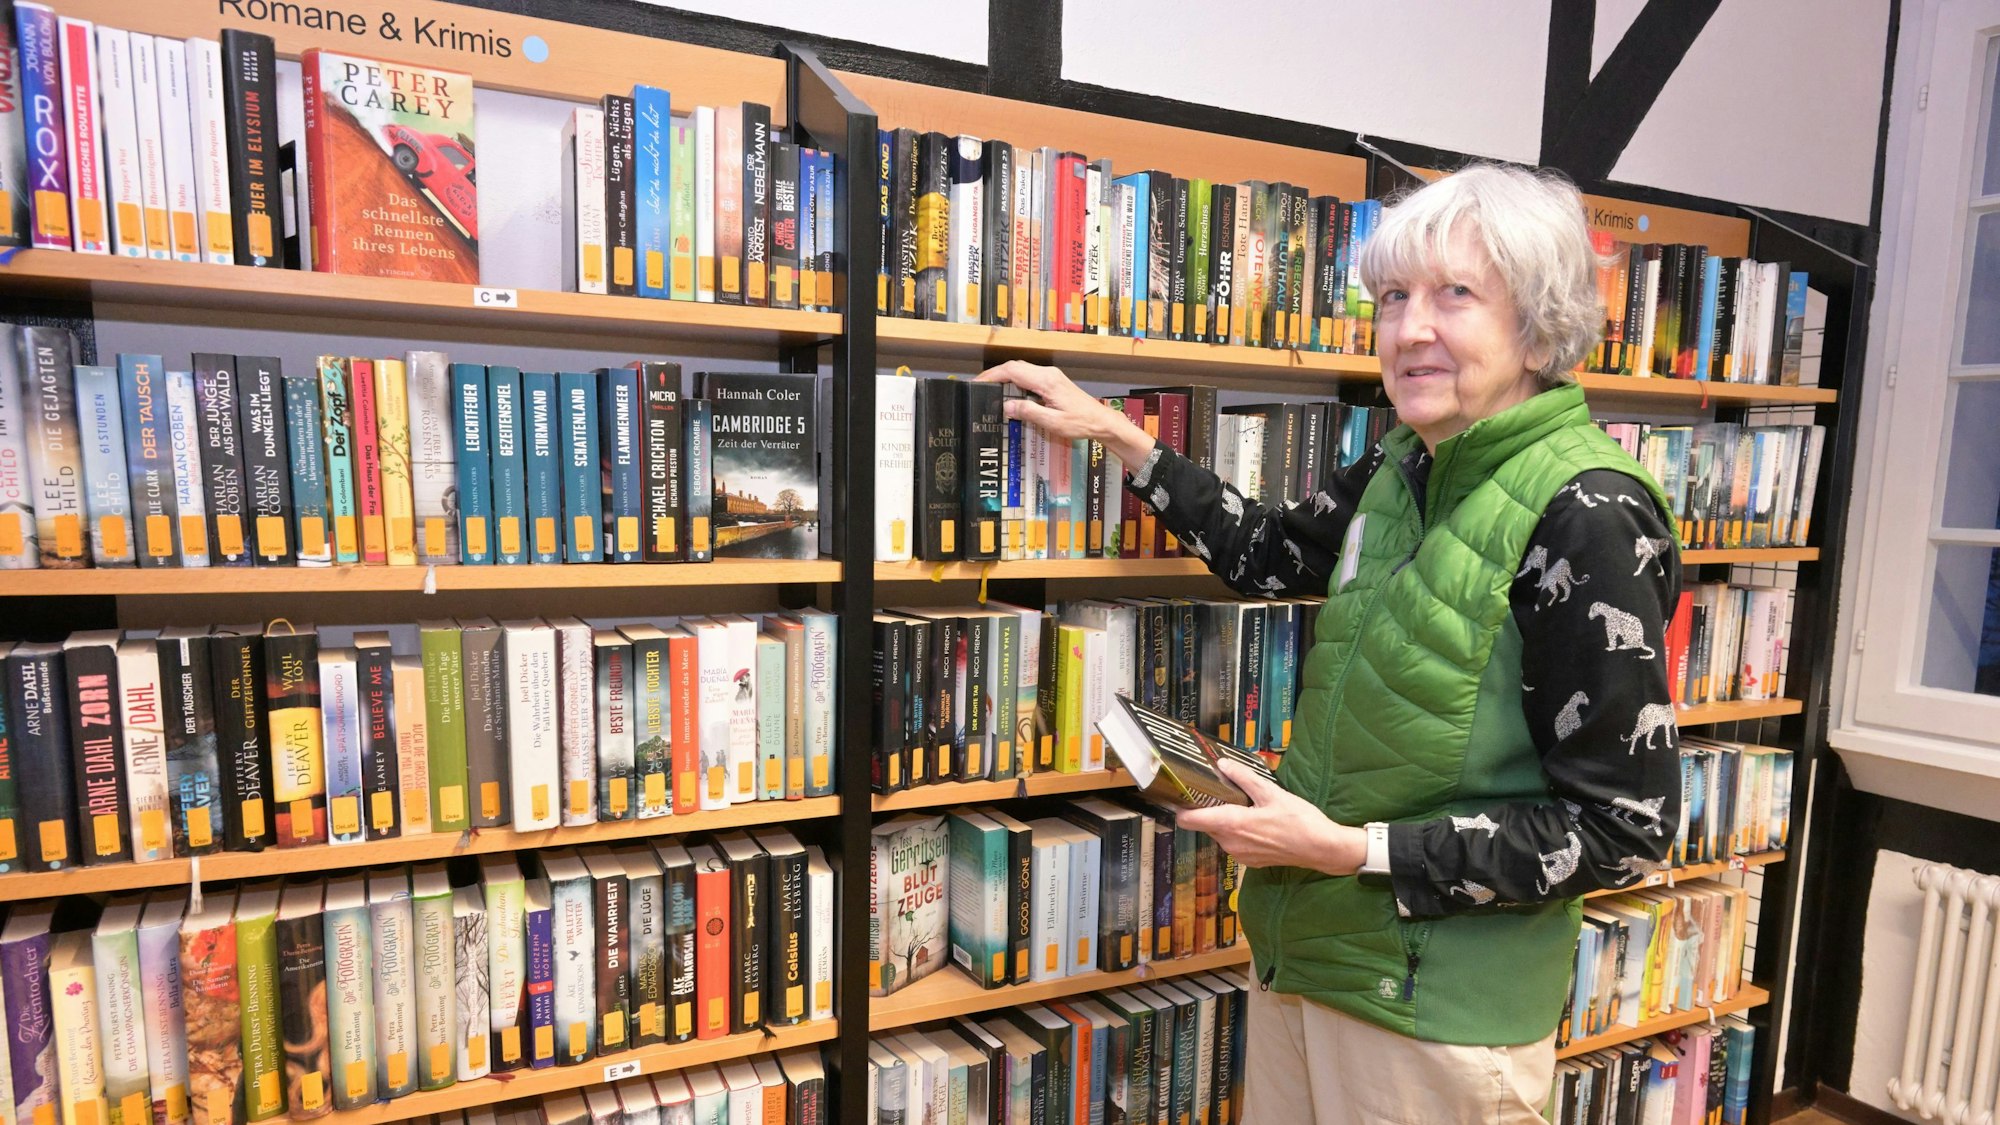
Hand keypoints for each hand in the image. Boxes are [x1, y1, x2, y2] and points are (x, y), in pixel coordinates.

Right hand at [974, 360, 1156, 466]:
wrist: (1101, 420)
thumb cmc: (1080, 423)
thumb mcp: (1053, 422)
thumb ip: (1028, 412)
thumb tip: (1005, 405)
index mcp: (1046, 381)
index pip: (1012, 371)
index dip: (992, 375)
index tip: (978, 383)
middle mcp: (1048, 373)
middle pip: (1015, 367)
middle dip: (995, 375)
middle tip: (980, 388)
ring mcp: (1051, 375)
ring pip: (1022, 369)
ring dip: (1005, 377)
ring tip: (990, 390)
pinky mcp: (1053, 380)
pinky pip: (1029, 375)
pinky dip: (1015, 380)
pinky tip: (1009, 393)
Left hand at [1177, 760, 1368, 876]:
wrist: (1321, 849)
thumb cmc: (1298, 820)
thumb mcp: (1272, 793)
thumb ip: (1244, 779)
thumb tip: (1222, 764)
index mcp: (1231, 824)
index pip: (1189, 821)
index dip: (1181, 807)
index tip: (1181, 793)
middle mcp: (1229, 843)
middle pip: (1205, 824)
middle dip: (1208, 808)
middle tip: (1219, 789)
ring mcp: (1239, 855)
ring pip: (1220, 833)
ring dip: (1225, 820)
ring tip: (1243, 803)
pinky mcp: (1250, 862)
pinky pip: (1234, 843)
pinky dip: (1238, 831)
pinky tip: (1256, 821)